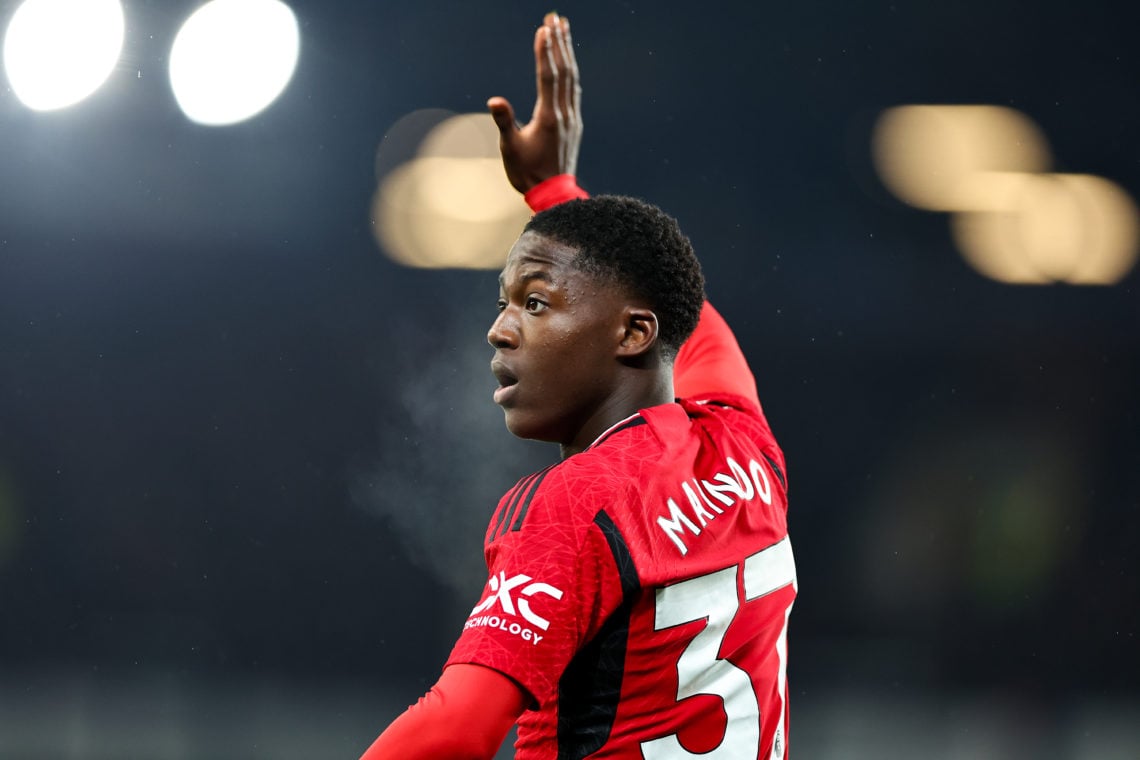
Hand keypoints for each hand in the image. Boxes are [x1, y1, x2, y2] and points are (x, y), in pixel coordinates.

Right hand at [487, 13, 581, 193]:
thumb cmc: (528, 174)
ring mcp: (572, 119)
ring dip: (567, 52)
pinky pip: (573, 90)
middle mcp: (565, 115)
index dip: (545, 51)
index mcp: (549, 118)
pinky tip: (568, 63)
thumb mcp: (510, 149)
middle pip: (564, 71)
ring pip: (572, 78)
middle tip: (555, 17)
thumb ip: (504, 122)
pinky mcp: (574, 124)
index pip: (548, 77)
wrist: (553, 195)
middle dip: (559, 42)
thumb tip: (494, 100)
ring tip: (564, 30)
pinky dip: (570, 71)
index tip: (544, 28)